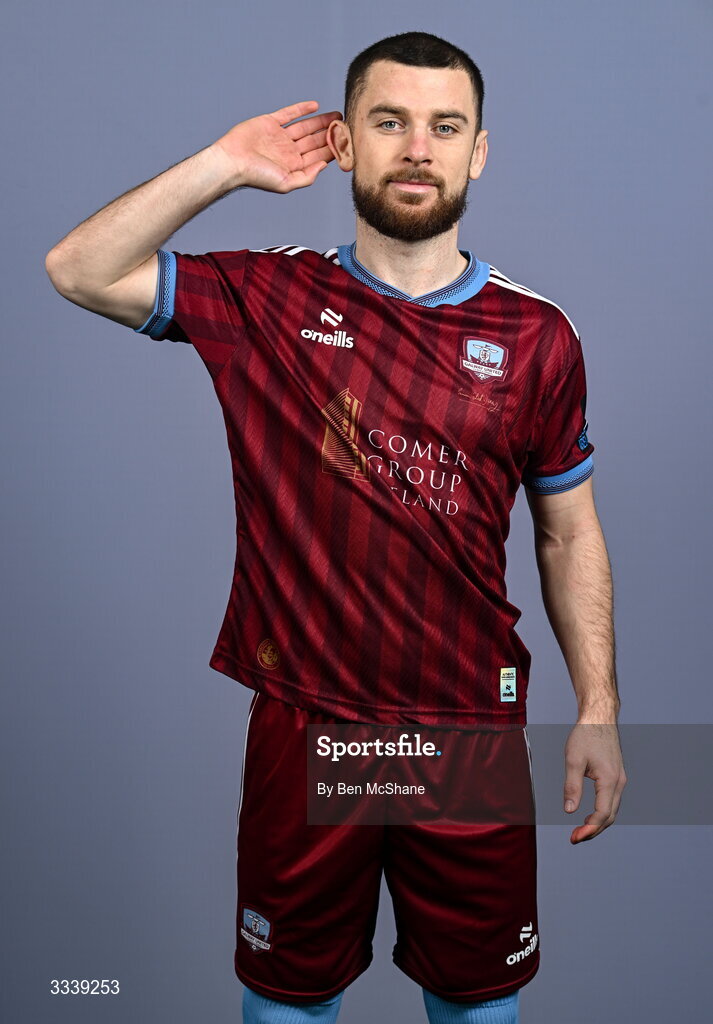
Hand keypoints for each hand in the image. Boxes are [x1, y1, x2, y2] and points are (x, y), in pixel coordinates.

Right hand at [211, 100, 341, 192]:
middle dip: (330, 134)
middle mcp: (288, 151)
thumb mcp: (286, 183)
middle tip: (346, 126)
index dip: (332, 149)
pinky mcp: (269, 123)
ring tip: (337, 116)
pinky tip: (315, 106)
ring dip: (320, 121)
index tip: (347, 142)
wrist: (232, 161)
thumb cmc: (256, 176)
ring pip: (305, 127)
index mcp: (293, 166)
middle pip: (314, 141)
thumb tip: (324, 165)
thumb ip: (306, 177)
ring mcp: (279, 136)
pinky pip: (288, 114)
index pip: (318, 156)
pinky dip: (301, 109)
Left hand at [563, 722, 626, 842]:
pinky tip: (589, 815)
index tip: (573, 837)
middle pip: (609, 817)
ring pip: (612, 810)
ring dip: (598, 823)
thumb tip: (569, 811)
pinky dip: (602, 813)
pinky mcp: (617, 776)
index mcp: (609, 781)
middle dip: (593, 831)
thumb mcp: (573, 760)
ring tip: (580, 830)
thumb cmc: (585, 735)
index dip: (588, 829)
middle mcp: (619, 783)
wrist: (600, 717)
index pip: (602, 815)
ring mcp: (620, 779)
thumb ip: (571, 787)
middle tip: (574, 838)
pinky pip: (612, 801)